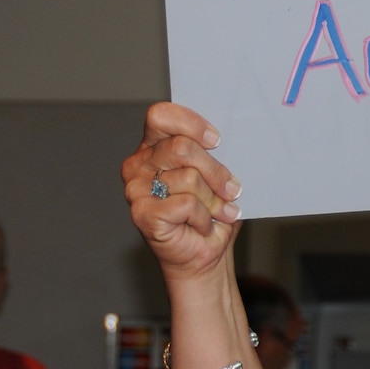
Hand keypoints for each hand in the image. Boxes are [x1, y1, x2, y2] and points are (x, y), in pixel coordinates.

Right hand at [123, 103, 240, 280]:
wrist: (205, 252)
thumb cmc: (212, 213)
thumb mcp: (217, 175)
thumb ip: (213, 153)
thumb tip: (232, 138)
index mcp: (153, 147)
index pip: (160, 116)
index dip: (190, 123)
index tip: (217, 140)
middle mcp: (139, 165)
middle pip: (181, 147)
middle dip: (215, 171)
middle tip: (232, 189)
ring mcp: (136, 190)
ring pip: (189, 178)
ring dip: (214, 200)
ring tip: (217, 212)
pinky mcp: (142, 213)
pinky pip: (186, 204)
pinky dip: (204, 217)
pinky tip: (202, 225)